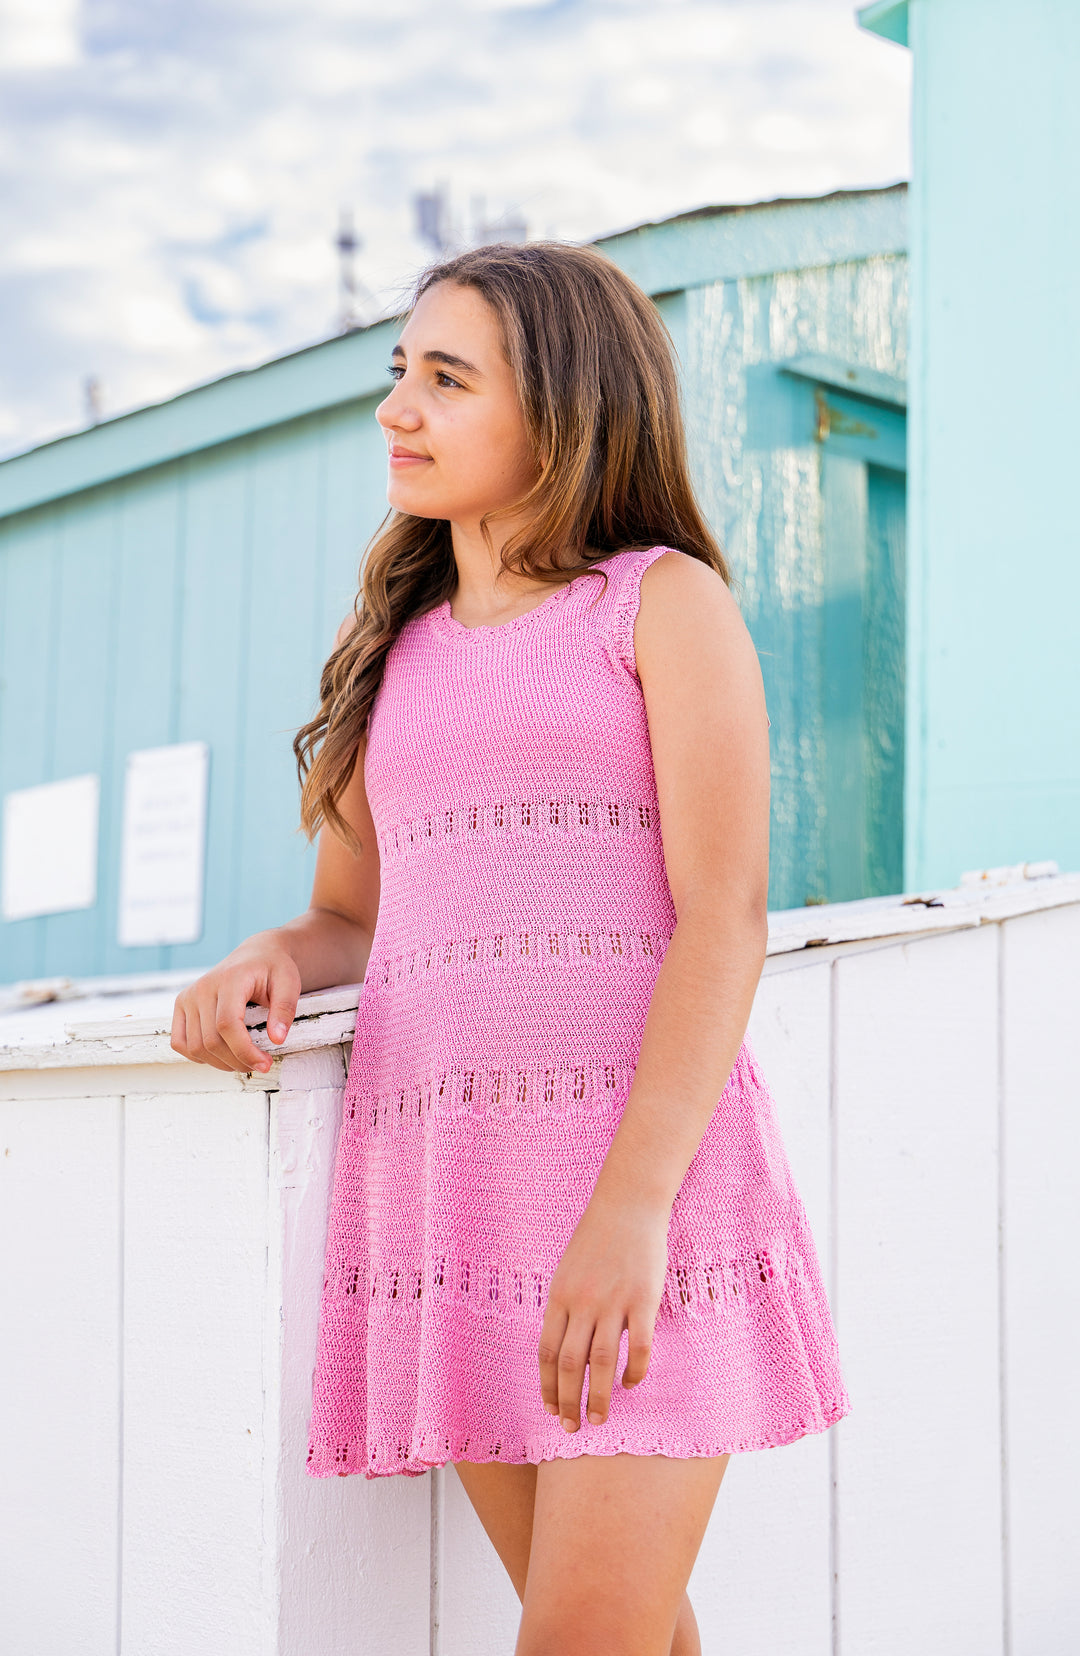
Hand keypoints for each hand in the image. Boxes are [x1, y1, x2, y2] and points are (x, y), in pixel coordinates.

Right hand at [170, 937, 301, 1074]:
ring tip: (244, 1060)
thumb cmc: (272, 968)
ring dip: (221, 1063)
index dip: (244, 1051)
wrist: (255, 954)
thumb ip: (284, 1010)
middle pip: (211, 1040)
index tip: (265, 1063)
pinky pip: (180, 1042)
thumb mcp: (289, 983)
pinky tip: (222, 1055)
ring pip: (195, 1046)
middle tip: (260, 1064)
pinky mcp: (182, 1005)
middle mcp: (203, 987)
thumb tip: (277, 1039)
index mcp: (230, 979)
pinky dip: (199, 1056)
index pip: (227, 1024)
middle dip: (237, 1061)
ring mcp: (188, 996)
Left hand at [538, 1192, 669, 1432]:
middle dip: (568, 1402)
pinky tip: (630, 1384)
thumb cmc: (597, 1239)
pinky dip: (634, 1372)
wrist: (627, 1206)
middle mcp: (582, 1303)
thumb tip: (563, 1350)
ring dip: (599, 1397)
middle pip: (570, 1364)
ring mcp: (613, 1302)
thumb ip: (565, 1308)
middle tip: (572, 1428)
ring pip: (601, 1363)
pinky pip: (638, 1347)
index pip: (547, 1353)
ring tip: (599, 1419)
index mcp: (560, 1297)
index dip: (547, 1386)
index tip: (551, 1410)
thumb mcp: (568, 1271)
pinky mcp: (643, 1300)